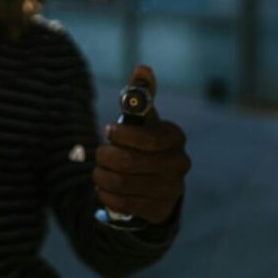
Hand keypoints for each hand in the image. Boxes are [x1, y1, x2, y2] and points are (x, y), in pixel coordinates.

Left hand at [94, 65, 190, 224]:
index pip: (147, 139)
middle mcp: (179, 164)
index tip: (108, 132)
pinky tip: (105, 188)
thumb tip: (142, 68)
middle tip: (99, 155)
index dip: (121, 136)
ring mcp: (172, 189)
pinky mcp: (160, 210)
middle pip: (130, 162)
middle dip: (106, 157)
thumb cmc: (144, 143)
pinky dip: (106, 194)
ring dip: (102, 176)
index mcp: (175, 137)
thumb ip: (140, 94)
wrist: (156, 182)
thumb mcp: (143, 119)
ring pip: (123, 183)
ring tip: (99, 172)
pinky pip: (123, 203)